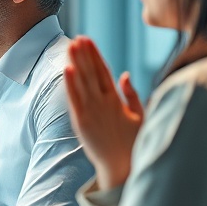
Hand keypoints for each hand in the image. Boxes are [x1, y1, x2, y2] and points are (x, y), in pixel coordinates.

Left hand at [65, 36, 143, 190]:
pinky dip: (70, 84)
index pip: (104, 72)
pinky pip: (74, 99)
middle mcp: (104, 103)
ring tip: (70, 45)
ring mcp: (92, 112)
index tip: (88, 40)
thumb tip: (124, 74)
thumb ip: (131, 94)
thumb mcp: (140, 116)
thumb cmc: (133, 143)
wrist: (122, 168)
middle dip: (84, 54)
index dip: (95, 55)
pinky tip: (66, 69)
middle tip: (77, 37)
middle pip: (92, 73)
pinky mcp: (81, 122)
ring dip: (76, 62)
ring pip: (82, 82)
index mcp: (118, 100)